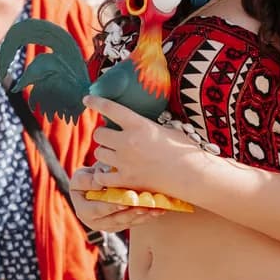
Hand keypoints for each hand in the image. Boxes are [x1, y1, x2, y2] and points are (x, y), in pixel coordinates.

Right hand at [70, 163, 159, 228]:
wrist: (94, 186)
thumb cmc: (86, 179)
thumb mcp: (81, 177)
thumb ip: (87, 180)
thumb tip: (99, 183)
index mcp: (84, 212)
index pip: (98, 211)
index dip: (111, 207)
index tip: (123, 203)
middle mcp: (96, 223)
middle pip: (117, 220)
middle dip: (132, 213)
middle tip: (144, 207)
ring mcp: (111, 226)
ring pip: (129, 222)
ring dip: (143, 216)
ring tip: (156, 209)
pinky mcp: (122, 225)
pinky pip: (135, 222)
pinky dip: (147, 216)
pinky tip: (158, 210)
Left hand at [83, 96, 201, 204]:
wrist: (192, 175)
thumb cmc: (184, 150)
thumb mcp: (167, 129)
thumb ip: (147, 126)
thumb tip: (136, 122)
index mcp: (139, 125)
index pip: (110, 108)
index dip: (95, 102)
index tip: (87, 99)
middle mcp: (128, 141)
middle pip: (99, 134)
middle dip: (103, 135)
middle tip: (111, 138)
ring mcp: (125, 162)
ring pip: (98, 153)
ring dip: (104, 153)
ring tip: (114, 156)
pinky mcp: (126, 180)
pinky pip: (101, 176)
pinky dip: (103, 175)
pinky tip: (109, 173)